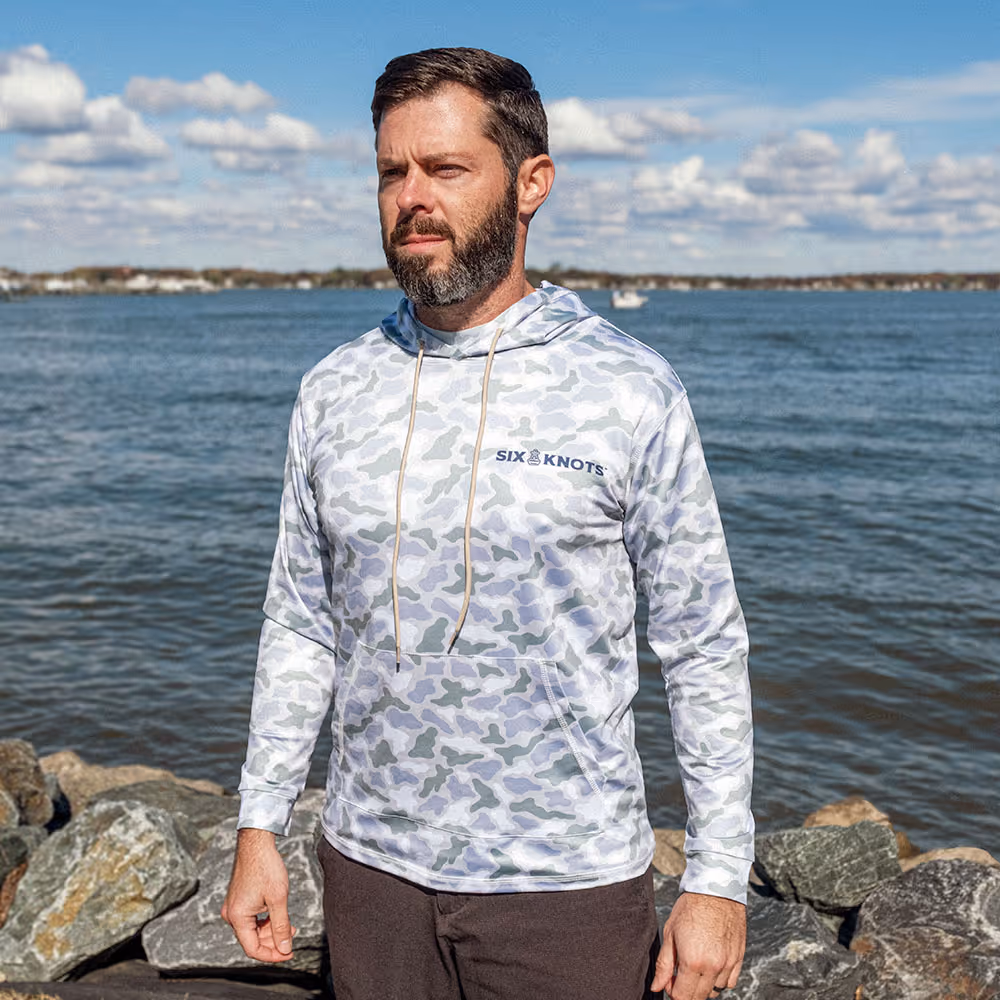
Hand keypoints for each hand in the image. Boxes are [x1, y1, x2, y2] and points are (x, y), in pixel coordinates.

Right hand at [221, 827, 296, 962]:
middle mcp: (231, 914)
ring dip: (271, 930)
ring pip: (253, 929)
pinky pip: (251, 918)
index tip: (289, 953)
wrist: (256, 843)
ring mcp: (233, 907)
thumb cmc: (266, 867)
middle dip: (274, 941)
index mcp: (238, 917)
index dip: (272, 955)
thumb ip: (281, 926)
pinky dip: (265, 920)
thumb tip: (284, 948)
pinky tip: (279, 916)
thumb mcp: (278, 898)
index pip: (252, 949)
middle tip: (293, 936)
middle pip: (252, 940)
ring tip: (290, 926)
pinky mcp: (238, 900)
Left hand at [651, 891, 745, 998]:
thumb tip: (657, 986)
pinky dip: (720, 980)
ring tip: (695, 967)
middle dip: (686, 990)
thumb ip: (664, 965)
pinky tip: (711, 966)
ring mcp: (728, 963)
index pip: (683, 997)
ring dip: (703, 986)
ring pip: (715, 991)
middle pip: (698, 997)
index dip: (673, 992)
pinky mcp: (739, 958)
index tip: (670, 982)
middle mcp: (713, 967)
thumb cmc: (691, 907)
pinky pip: (730, 982)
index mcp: (692, 962)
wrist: (715, 889)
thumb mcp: (670, 933)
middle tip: (680, 974)